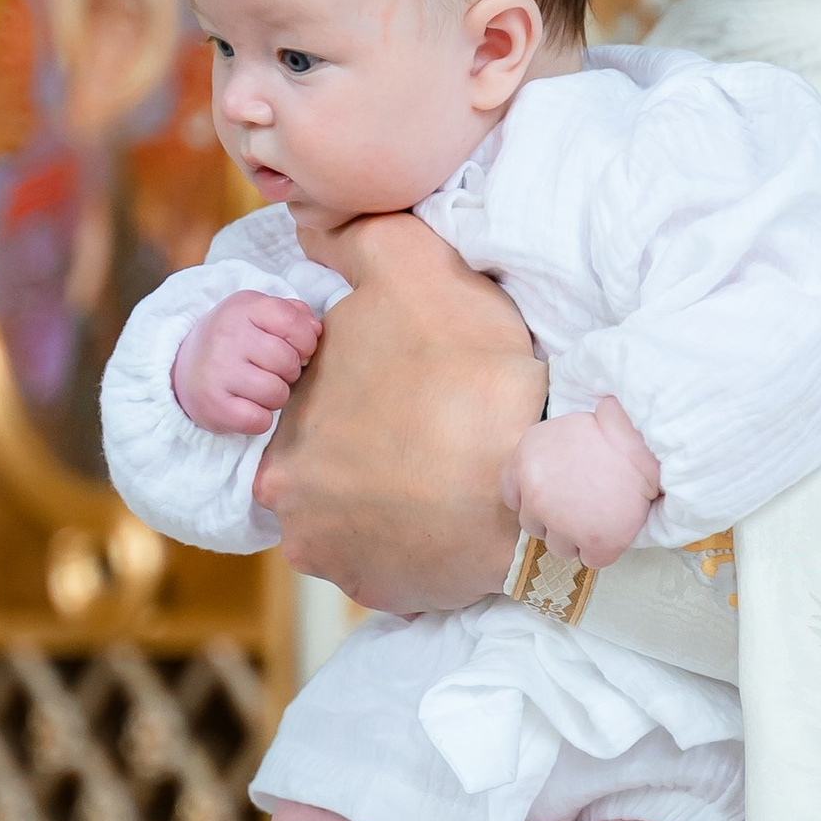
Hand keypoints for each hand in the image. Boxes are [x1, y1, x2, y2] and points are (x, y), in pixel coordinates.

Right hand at [173, 289, 323, 434]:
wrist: (184, 368)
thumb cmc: (235, 341)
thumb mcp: (258, 314)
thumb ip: (293, 315)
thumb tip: (315, 330)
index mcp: (243, 309)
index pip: (292, 322)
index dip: (305, 341)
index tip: (295, 348)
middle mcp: (227, 337)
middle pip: (287, 361)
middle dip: (290, 372)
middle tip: (272, 371)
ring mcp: (218, 371)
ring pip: (277, 393)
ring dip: (276, 396)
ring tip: (259, 388)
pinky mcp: (213, 405)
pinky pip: (259, 420)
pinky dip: (261, 419)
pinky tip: (248, 406)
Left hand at [254, 211, 546, 611]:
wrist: (537, 488)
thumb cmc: (469, 379)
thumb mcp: (410, 269)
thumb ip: (352, 237)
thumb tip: (310, 224)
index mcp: (283, 429)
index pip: (314, 397)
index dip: (366, 379)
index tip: (412, 378)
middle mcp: (290, 506)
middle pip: (330, 459)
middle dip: (372, 440)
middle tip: (435, 423)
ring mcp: (336, 561)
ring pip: (358, 512)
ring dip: (393, 493)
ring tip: (451, 469)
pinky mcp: (384, 596)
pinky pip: (393, 560)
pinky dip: (418, 538)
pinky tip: (455, 511)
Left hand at [505, 397, 661, 568]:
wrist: (652, 442)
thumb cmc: (614, 431)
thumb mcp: (563, 429)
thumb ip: (545, 457)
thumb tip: (547, 480)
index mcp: (525, 461)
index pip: (513, 497)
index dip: (536, 500)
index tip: (555, 497)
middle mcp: (535, 495)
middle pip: (534, 526)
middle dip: (557, 520)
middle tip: (585, 504)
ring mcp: (562, 523)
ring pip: (559, 547)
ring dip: (578, 537)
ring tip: (603, 515)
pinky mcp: (594, 542)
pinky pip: (591, 560)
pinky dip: (604, 550)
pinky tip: (616, 528)